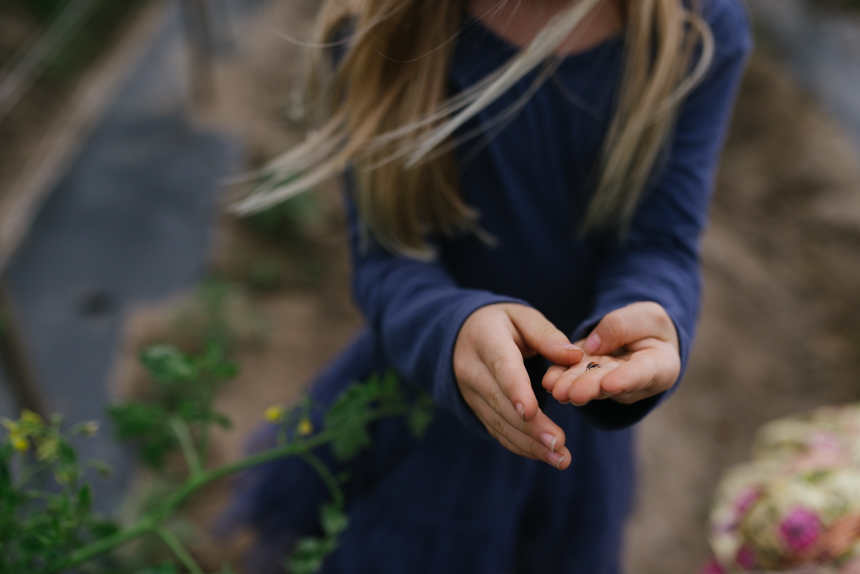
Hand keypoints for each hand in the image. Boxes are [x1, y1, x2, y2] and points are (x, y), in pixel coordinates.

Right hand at [453, 303, 582, 468]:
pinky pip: (496, 430)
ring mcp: (470, 393)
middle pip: (500, 401)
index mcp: (486, 339)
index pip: (501, 366)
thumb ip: (546, 335)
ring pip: (498, 422)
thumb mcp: (522, 316)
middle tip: (559, 444)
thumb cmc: (501, 323)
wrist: (461, 336)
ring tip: (561, 458)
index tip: (530, 412)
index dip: (515, 390)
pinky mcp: (476, 409)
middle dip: (530, 427)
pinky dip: (520, 445)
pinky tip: (545, 455)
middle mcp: (472, 369)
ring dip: (529, 444)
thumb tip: (574, 357)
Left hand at [542, 302, 680, 405]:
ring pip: (589, 383)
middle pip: (611, 384)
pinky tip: (549, 381)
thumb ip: (624, 327)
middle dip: (592, 387)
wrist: (641, 336)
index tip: (610, 385)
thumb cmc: (651, 326)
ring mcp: (608, 381)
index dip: (626, 380)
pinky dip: (561, 378)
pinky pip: (573, 375)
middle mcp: (633, 382)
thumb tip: (594, 345)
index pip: (644, 374)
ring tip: (558, 390)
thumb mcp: (648, 316)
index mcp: (660, 366)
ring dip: (573, 387)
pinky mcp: (588, 374)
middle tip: (575, 393)